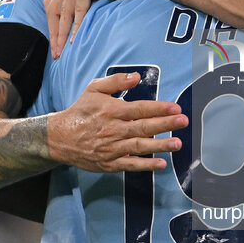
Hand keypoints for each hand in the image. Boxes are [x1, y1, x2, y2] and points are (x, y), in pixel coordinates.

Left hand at [45, 0, 151, 57]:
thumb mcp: (100, 1)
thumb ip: (87, 8)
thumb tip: (75, 32)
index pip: (53, 4)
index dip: (52, 27)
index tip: (57, 47)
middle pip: (52, 7)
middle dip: (53, 33)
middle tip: (56, 54)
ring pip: (62, 9)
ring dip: (62, 33)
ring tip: (64, 51)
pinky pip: (77, 7)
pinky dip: (76, 25)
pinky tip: (76, 39)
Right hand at [47, 71, 186, 171]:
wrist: (59, 137)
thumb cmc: (81, 111)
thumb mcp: (94, 89)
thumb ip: (115, 82)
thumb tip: (136, 77)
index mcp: (112, 111)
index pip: (140, 109)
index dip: (159, 108)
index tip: (175, 107)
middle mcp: (114, 130)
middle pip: (143, 127)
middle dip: (165, 124)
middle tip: (183, 122)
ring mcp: (112, 148)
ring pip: (140, 146)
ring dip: (160, 146)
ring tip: (178, 144)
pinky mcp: (110, 163)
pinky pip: (130, 164)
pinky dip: (145, 165)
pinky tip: (161, 164)